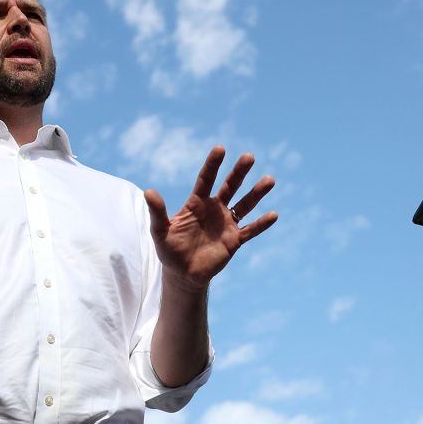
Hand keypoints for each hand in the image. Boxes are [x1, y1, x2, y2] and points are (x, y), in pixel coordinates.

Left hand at [145, 147, 276, 289]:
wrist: (183, 274)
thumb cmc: (170, 250)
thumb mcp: (160, 231)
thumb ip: (158, 212)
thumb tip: (149, 192)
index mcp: (197, 203)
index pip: (206, 179)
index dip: (213, 165)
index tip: (220, 149)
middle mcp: (215, 209)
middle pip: (230, 186)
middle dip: (239, 172)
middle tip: (249, 156)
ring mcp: (227, 224)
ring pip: (245, 205)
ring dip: (256, 193)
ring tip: (269, 180)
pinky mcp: (235, 240)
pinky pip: (251, 230)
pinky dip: (262, 224)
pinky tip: (274, 214)